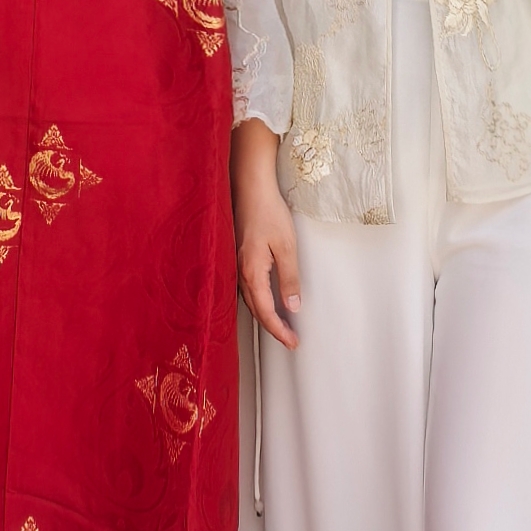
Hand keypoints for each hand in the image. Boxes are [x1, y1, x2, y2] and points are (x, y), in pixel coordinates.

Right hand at [233, 121, 301, 349]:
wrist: (250, 187)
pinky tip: (264, 300)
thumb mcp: (286, 247)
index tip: (293, 343)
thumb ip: (289, 279)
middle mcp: (241, 272)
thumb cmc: (269, 213)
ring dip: (264, 315)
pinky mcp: (239, 255)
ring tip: (280, 325)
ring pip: (250, 300)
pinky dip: (257, 300)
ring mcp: (237, 264)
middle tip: (290, 340)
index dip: (279, 330)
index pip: (266, 312)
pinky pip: (247, 287)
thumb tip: (293, 307)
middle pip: (255, 310)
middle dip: (272, 327)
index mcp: (253, 272)